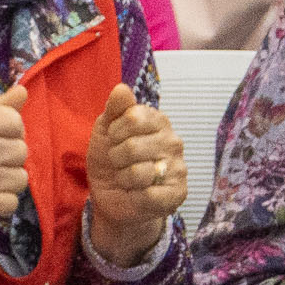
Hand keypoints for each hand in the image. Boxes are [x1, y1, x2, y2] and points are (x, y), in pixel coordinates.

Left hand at [84, 84, 182, 265]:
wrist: (111, 195)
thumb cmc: (110, 159)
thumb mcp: (105, 130)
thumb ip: (115, 108)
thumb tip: (121, 88)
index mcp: (158, 121)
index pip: (133, 117)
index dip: (114, 132)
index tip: (114, 139)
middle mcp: (174, 142)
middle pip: (133, 146)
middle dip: (116, 157)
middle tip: (119, 162)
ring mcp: (179, 168)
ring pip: (140, 171)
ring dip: (123, 178)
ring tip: (128, 178)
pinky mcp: (178, 194)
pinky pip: (149, 194)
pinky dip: (134, 196)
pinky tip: (138, 194)